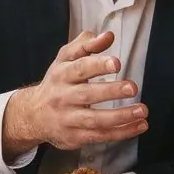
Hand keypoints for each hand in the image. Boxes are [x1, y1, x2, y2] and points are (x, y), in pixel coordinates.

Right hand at [2, 29, 148, 160]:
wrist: (33, 115)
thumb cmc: (57, 83)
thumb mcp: (65, 59)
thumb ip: (86, 45)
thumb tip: (108, 36)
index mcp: (62, 74)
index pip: (79, 68)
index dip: (98, 65)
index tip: (116, 63)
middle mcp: (63, 97)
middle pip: (87, 95)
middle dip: (111, 91)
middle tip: (132, 87)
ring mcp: (68, 119)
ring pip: (94, 120)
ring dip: (120, 116)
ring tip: (141, 110)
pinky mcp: (74, 137)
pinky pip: (100, 136)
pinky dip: (121, 132)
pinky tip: (139, 126)